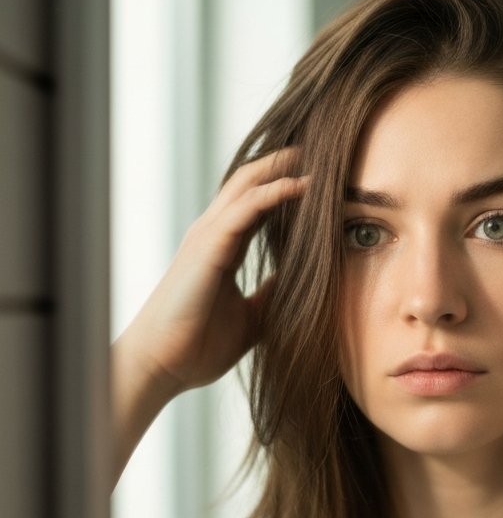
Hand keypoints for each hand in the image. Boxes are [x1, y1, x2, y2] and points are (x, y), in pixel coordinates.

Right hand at [116, 147, 307, 400]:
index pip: (256, 202)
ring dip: (283, 169)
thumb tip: (304, 284)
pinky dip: (275, 193)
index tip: (322, 176)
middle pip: (250, 182)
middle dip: (284, 163)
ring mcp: (208, 237)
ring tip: (319, 155)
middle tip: (324, 150)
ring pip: (248, 186)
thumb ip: (273, 293)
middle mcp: (213, 234)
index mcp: (223, 247)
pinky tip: (303, 186)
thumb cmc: (199, 345)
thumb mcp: (253, 316)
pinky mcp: (208, 248)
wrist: (164, 366)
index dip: (285, 185)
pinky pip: (245, 209)